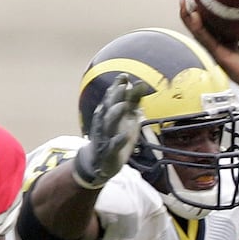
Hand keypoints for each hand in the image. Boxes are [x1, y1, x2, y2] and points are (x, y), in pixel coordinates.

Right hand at [73, 74, 153, 188]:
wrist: (99, 164)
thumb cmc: (114, 137)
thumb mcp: (126, 119)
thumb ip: (132, 102)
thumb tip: (139, 84)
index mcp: (108, 114)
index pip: (112, 98)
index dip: (117, 87)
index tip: (124, 76)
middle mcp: (105, 124)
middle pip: (109, 108)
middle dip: (115, 97)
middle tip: (123, 86)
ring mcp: (106, 138)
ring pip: (109, 124)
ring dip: (116, 114)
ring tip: (124, 105)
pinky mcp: (110, 153)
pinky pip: (114, 146)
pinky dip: (119, 140)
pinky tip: (127, 135)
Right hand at [179, 0, 238, 90]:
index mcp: (233, 43)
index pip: (217, 25)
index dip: (210, 12)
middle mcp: (222, 47)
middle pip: (203, 27)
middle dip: (194, 12)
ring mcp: (218, 52)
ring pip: (198, 32)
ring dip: (188, 17)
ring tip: (183, 1)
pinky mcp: (217, 55)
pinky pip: (204, 38)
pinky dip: (196, 26)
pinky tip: (192, 14)